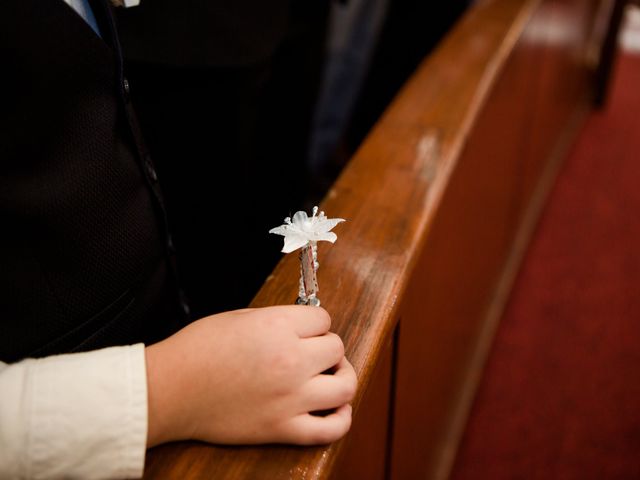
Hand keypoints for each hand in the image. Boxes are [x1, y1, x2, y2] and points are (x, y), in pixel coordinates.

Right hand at [145, 306, 356, 446]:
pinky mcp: (282, 428)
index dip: (315, 323)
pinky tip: (335, 409)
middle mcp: (290, 360)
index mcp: (277, 328)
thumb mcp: (239, 318)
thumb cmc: (196, 351)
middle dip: (327, 347)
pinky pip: (330, 429)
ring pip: (345, 386)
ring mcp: (290, 397)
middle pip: (337, 348)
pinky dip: (341, 419)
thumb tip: (300, 327)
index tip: (308, 330)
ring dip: (342, 377)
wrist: (170, 389)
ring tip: (331, 376)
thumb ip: (276, 321)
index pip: (324, 318)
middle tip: (314, 352)